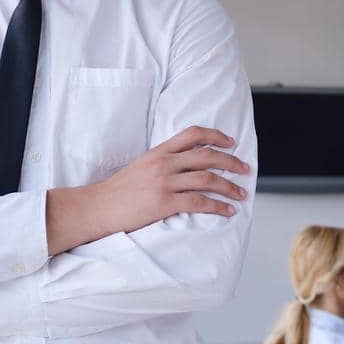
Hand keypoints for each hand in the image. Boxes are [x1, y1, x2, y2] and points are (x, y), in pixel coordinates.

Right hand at [46, 126, 248, 254]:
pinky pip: (199, 203)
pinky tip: (227, 210)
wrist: (97, 207)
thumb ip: (163, 161)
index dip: (216, 135)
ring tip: (241, 193)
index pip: (193, 134)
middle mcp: (164, 163)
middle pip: (207, 156)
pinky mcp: (164, 203)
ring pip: (208, 179)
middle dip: (231, 162)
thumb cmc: (117, 190)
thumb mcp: (141, 165)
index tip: (230, 141)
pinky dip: (218, 206)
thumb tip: (185, 164)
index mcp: (159, 151)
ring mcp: (165, 183)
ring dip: (229, 186)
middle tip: (245, 169)